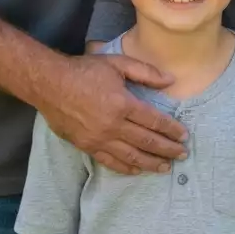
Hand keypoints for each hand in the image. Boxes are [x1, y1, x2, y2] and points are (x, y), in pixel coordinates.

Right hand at [39, 54, 187, 174]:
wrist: (49, 84)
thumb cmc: (85, 70)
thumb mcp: (118, 63)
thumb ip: (146, 72)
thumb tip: (171, 80)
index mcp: (123, 104)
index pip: (154, 121)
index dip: (172, 129)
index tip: (184, 135)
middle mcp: (112, 125)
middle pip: (146, 141)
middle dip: (167, 149)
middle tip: (182, 155)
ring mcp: (98, 138)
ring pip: (130, 156)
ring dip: (151, 163)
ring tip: (165, 168)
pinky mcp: (86, 146)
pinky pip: (109, 161)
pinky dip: (125, 167)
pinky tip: (137, 170)